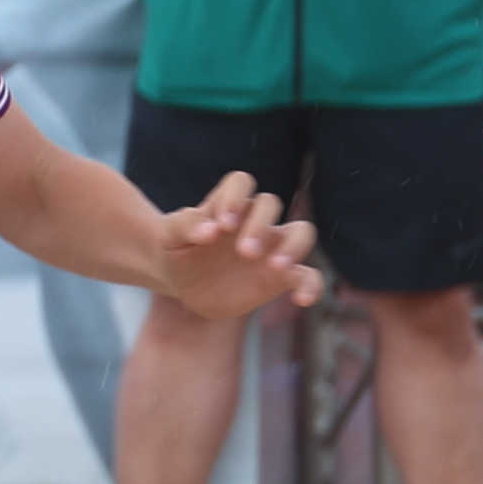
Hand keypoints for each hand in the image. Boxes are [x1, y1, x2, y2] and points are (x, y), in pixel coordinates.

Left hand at [144, 165, 327, 319]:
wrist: (184, 285)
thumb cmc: (176, 252)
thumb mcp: (169, 238)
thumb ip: (185, 226)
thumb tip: (210, 231)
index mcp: (227, 205)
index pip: (241, 183)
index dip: (236, 197)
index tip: (224, 224)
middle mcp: (254, 221)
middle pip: (271, 203)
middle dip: (260, 225)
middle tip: (244, 252)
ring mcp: (272, 248)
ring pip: (302, 232)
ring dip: (293, 247)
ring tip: (276, 268)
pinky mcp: (282, 278)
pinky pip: (309, 276)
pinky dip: (312, 286)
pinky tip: (301, 301)